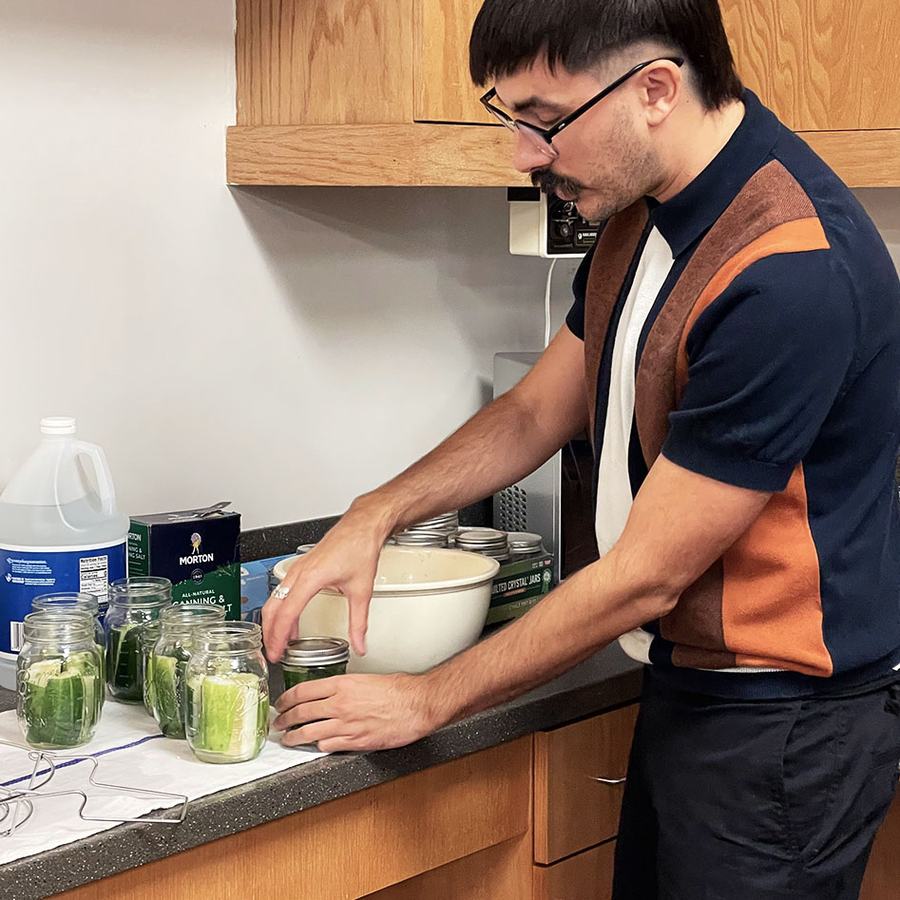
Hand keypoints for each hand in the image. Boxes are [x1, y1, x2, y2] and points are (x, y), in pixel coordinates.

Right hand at [262, 500, 393, 661]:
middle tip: (273, 653)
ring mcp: (298, 568)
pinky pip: (283, 590)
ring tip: (279, 641)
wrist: (362, 526)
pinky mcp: (301, 566)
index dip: (279, 636)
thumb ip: (359, 622)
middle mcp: (299, 572)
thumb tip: (360, 643)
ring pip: (275, 598)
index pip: (286, 613)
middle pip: (273, 608)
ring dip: (273, 621)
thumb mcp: (361, 590)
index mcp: (310, 578)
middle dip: (269, 633)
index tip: (277, 653)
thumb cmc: (360, 547)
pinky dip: (281, 608)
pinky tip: (291, 621)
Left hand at [272, 673, 438, 751]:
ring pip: (309, 733)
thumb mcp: (366, 679)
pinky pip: (328, 746)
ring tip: (288, 740)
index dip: (286, 699)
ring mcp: (346, 724)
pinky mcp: (356, 742)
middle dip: (285, 720)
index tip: (281, 703)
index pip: (303, 691)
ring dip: (295, 738)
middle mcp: (340, 704)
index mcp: (342, 684)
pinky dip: (319, 746)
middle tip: (278, 723)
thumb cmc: (399, 690)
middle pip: (301, 713)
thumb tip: (332, 694)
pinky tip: (316, 745)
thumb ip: (345, 687)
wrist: (417, 705)